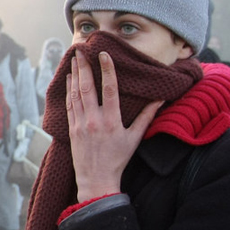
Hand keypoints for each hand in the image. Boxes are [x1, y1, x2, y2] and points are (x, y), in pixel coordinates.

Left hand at [67, 50, 162, 202]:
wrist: (96, 180)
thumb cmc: (118, 160)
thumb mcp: (135, 138)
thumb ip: (147, 117)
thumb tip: (160, 99)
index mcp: (112, 121)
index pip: (109, 89)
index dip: (106, 70)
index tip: (103, 54)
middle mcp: (94, 121)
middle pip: (87, 88)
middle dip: (83, 67)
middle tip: (80, 49)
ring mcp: (80, 125)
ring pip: (76, 94)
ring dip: (74, 75)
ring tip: (73, 59)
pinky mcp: (72, 130)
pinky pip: (69, 105)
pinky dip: (68, 90)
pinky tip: (69, 79)